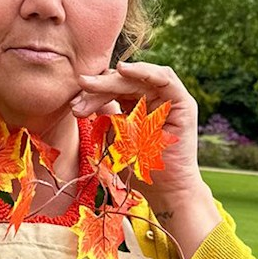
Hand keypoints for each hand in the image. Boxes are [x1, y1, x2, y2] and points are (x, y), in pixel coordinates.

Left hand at [71, 60, 220, 258]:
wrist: (165, 188)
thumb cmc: (139, 166)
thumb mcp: (114, 137)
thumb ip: (105, 115)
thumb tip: (80, 97)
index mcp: (136, 104)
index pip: (112, 90)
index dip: (93, 95)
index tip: (74, 105)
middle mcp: (153, 98)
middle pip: (123, 83)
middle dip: (99, 88)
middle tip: (79, 93)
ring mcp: (169, 99)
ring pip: (139, 78)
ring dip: (113, 80)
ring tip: (91, 82)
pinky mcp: (183, 102)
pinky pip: (165, 79)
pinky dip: (145, 72)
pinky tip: (124, 70)